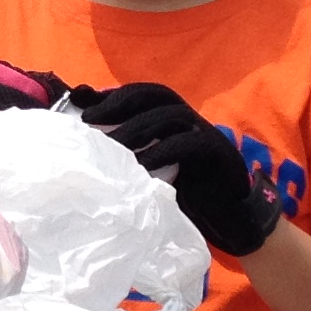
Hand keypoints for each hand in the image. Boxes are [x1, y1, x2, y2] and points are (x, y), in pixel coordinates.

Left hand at [72, 81, 280, 257]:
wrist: (228, 218)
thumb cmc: (185, 193)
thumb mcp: (151, 168)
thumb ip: (128, 152)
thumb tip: (87, 144)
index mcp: (175, 117)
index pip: (144, 93)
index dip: (114, 95)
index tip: (82, 105)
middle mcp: (191, 118)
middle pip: (155, 96)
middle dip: (119, 104)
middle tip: (88, 124)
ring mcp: (207, 133)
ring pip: (170, 115)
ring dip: (135, 128)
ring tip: (111, 149)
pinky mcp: (219, 153)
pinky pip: (190, 143)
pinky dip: (162, 151)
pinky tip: (141, 166)